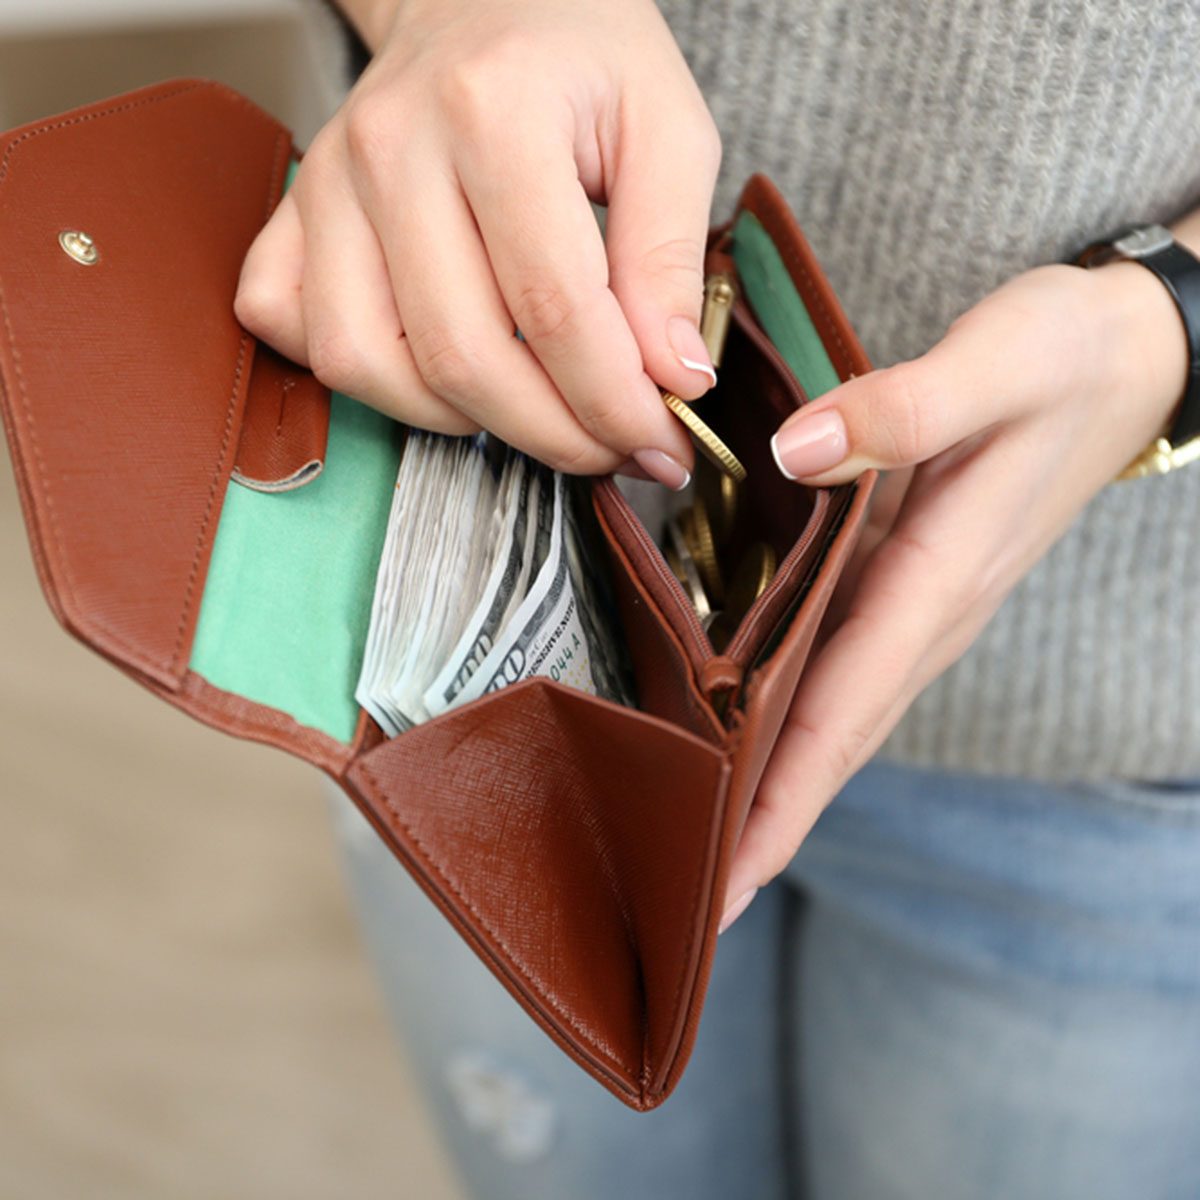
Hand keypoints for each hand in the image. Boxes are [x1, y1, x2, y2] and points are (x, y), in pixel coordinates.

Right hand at [235, 0, 722, 488]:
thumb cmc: (576, 53)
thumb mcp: (667, 128)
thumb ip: (672, 257)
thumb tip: (674, 380)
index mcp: (493, 112)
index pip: (555, 310)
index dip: (613, 401)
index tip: (659, 438)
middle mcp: (390, 149)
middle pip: (463, 357)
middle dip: (553, 433)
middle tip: (611, 445)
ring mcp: (327, 186)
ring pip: (371, 366)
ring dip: (463, 422)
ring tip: (534, 408)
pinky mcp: (294, 217)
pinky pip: (298, 333)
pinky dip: (367, 378)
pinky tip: (434, 368)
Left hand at [719, 255, 1190, 932]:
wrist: (1127, 355)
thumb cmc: (1065, 357)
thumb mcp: (998, 363)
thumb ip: (902, 409)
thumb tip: (796, 455)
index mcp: (942, 578)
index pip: (844, 712)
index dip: (782, 800)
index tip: (726, 878)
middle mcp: (929, 612)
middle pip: (834, 740)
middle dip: (765, 822)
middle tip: (690, 894)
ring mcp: (921, 602)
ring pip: (836, 713)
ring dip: (772, 781)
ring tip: (700, 834)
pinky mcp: (910, 578)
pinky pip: (839, 665)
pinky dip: (790, 712)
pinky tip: (743, 726)